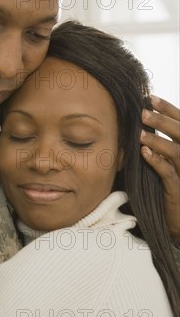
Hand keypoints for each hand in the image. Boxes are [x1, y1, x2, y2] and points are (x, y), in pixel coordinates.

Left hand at [140, 95, 179, 242]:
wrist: (179, 219)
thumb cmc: (171, 187)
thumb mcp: (169, 164)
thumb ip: (163, 146)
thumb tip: (143, 126)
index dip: (168, 109)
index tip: (151, 98)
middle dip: (162, 121)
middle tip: (142, 112)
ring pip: (176, 151)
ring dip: (157, 141)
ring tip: (140, 134)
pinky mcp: (178, 190)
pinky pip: (168, 173)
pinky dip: (156, 161)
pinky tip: (144, 153)